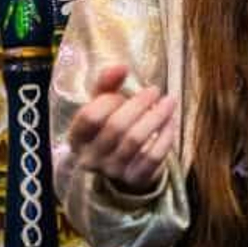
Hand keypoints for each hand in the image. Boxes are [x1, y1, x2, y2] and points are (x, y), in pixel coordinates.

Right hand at [65, 65, 176, 194]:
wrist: (120, 165)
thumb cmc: (109, 126)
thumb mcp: (101, 104)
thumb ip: (107, 83)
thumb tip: (121, 67)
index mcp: (76, 138)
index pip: (90, 116)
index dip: (108, 100)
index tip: (122, 93)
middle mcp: (90, 158)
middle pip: (116, 126)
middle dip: (139, 104)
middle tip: (155, 90)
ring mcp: (113, 172)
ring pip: (136, 140)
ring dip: (156, 116)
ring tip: (169, 101)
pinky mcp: (135, 180)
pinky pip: (153, 157)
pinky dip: (165, 137)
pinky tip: (171, 122)